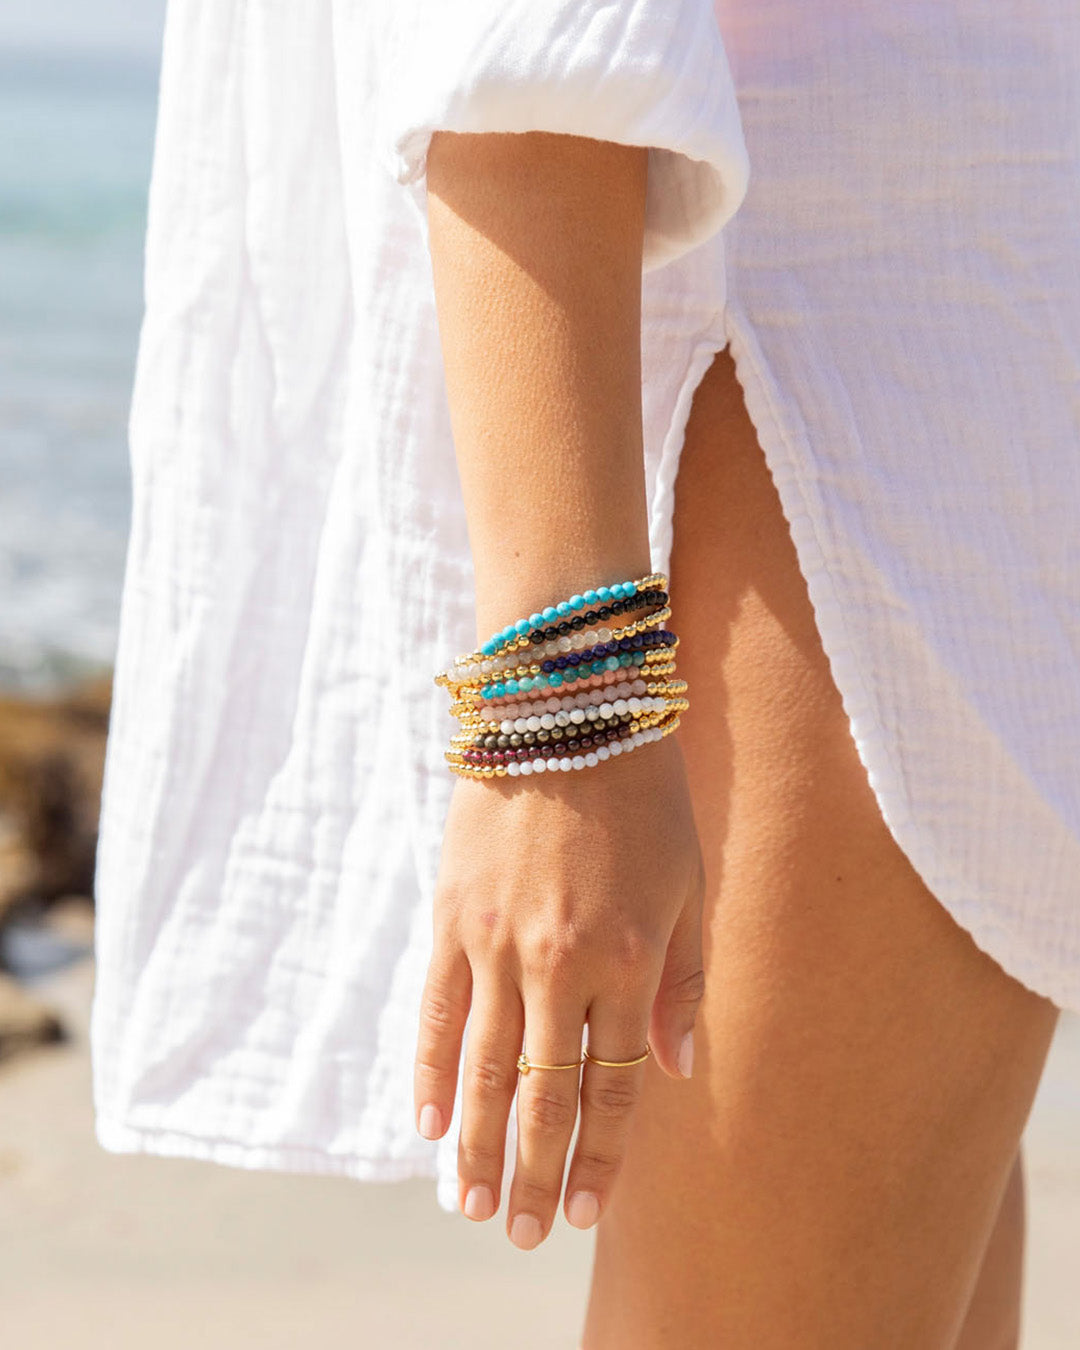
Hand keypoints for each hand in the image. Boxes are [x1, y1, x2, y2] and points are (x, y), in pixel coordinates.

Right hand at [414, 733, 704, 1247]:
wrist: (566, 709)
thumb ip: (680, 981)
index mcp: (629, 960)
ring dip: (476, 1146)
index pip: (612, 1085)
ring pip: (482, 1070)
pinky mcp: (450, 916)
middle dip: (533, 1172)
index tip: (586, 1209)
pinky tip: (428, 1123)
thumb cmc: (644, 794)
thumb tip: (676, 1069)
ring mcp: (496, 943)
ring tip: (469, 1207)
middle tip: (520, 1234)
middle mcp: (559, 965)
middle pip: (541, 1096)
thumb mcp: (688, 883)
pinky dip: (431, 1072)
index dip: (601, 1153)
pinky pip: (436, 1011)